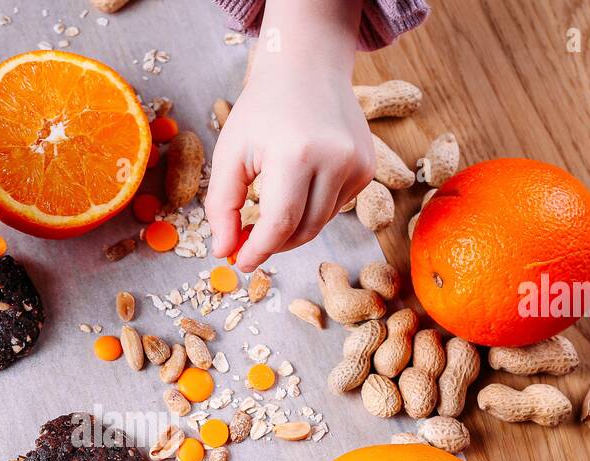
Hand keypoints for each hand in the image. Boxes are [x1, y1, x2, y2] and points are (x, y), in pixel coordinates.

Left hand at [207, 26, 372, 270]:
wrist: (307, 68)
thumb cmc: (262, 109)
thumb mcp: (230, 152)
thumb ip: (222, 205)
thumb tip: (224, 252)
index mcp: (296, 153)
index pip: (280, 223)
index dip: (258, 250)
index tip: (241, 263)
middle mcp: (335, 160)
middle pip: (303, 230)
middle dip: (273, 245)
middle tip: (248, 243)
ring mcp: (357, 164)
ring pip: (320, 223)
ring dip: (292, 229)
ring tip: (267, 215)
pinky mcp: (367, 167)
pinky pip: (335, 207)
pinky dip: (312, 209)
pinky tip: (297, 187)